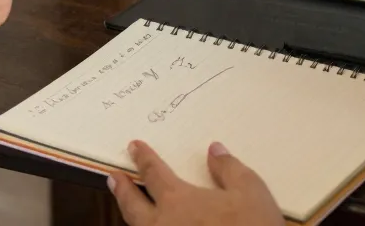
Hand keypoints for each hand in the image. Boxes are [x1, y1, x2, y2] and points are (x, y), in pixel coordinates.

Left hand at [109, 141, 282, 225]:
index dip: (143, 159)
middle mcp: (163, 225)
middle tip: (113, 177)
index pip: (154, 173)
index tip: (134, 147)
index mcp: (179, 201)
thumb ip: (229, 168)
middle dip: (122, 190)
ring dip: (131, 214)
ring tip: (129, 206)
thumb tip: (215, 150)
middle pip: (133, 206)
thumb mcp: (251, 191)